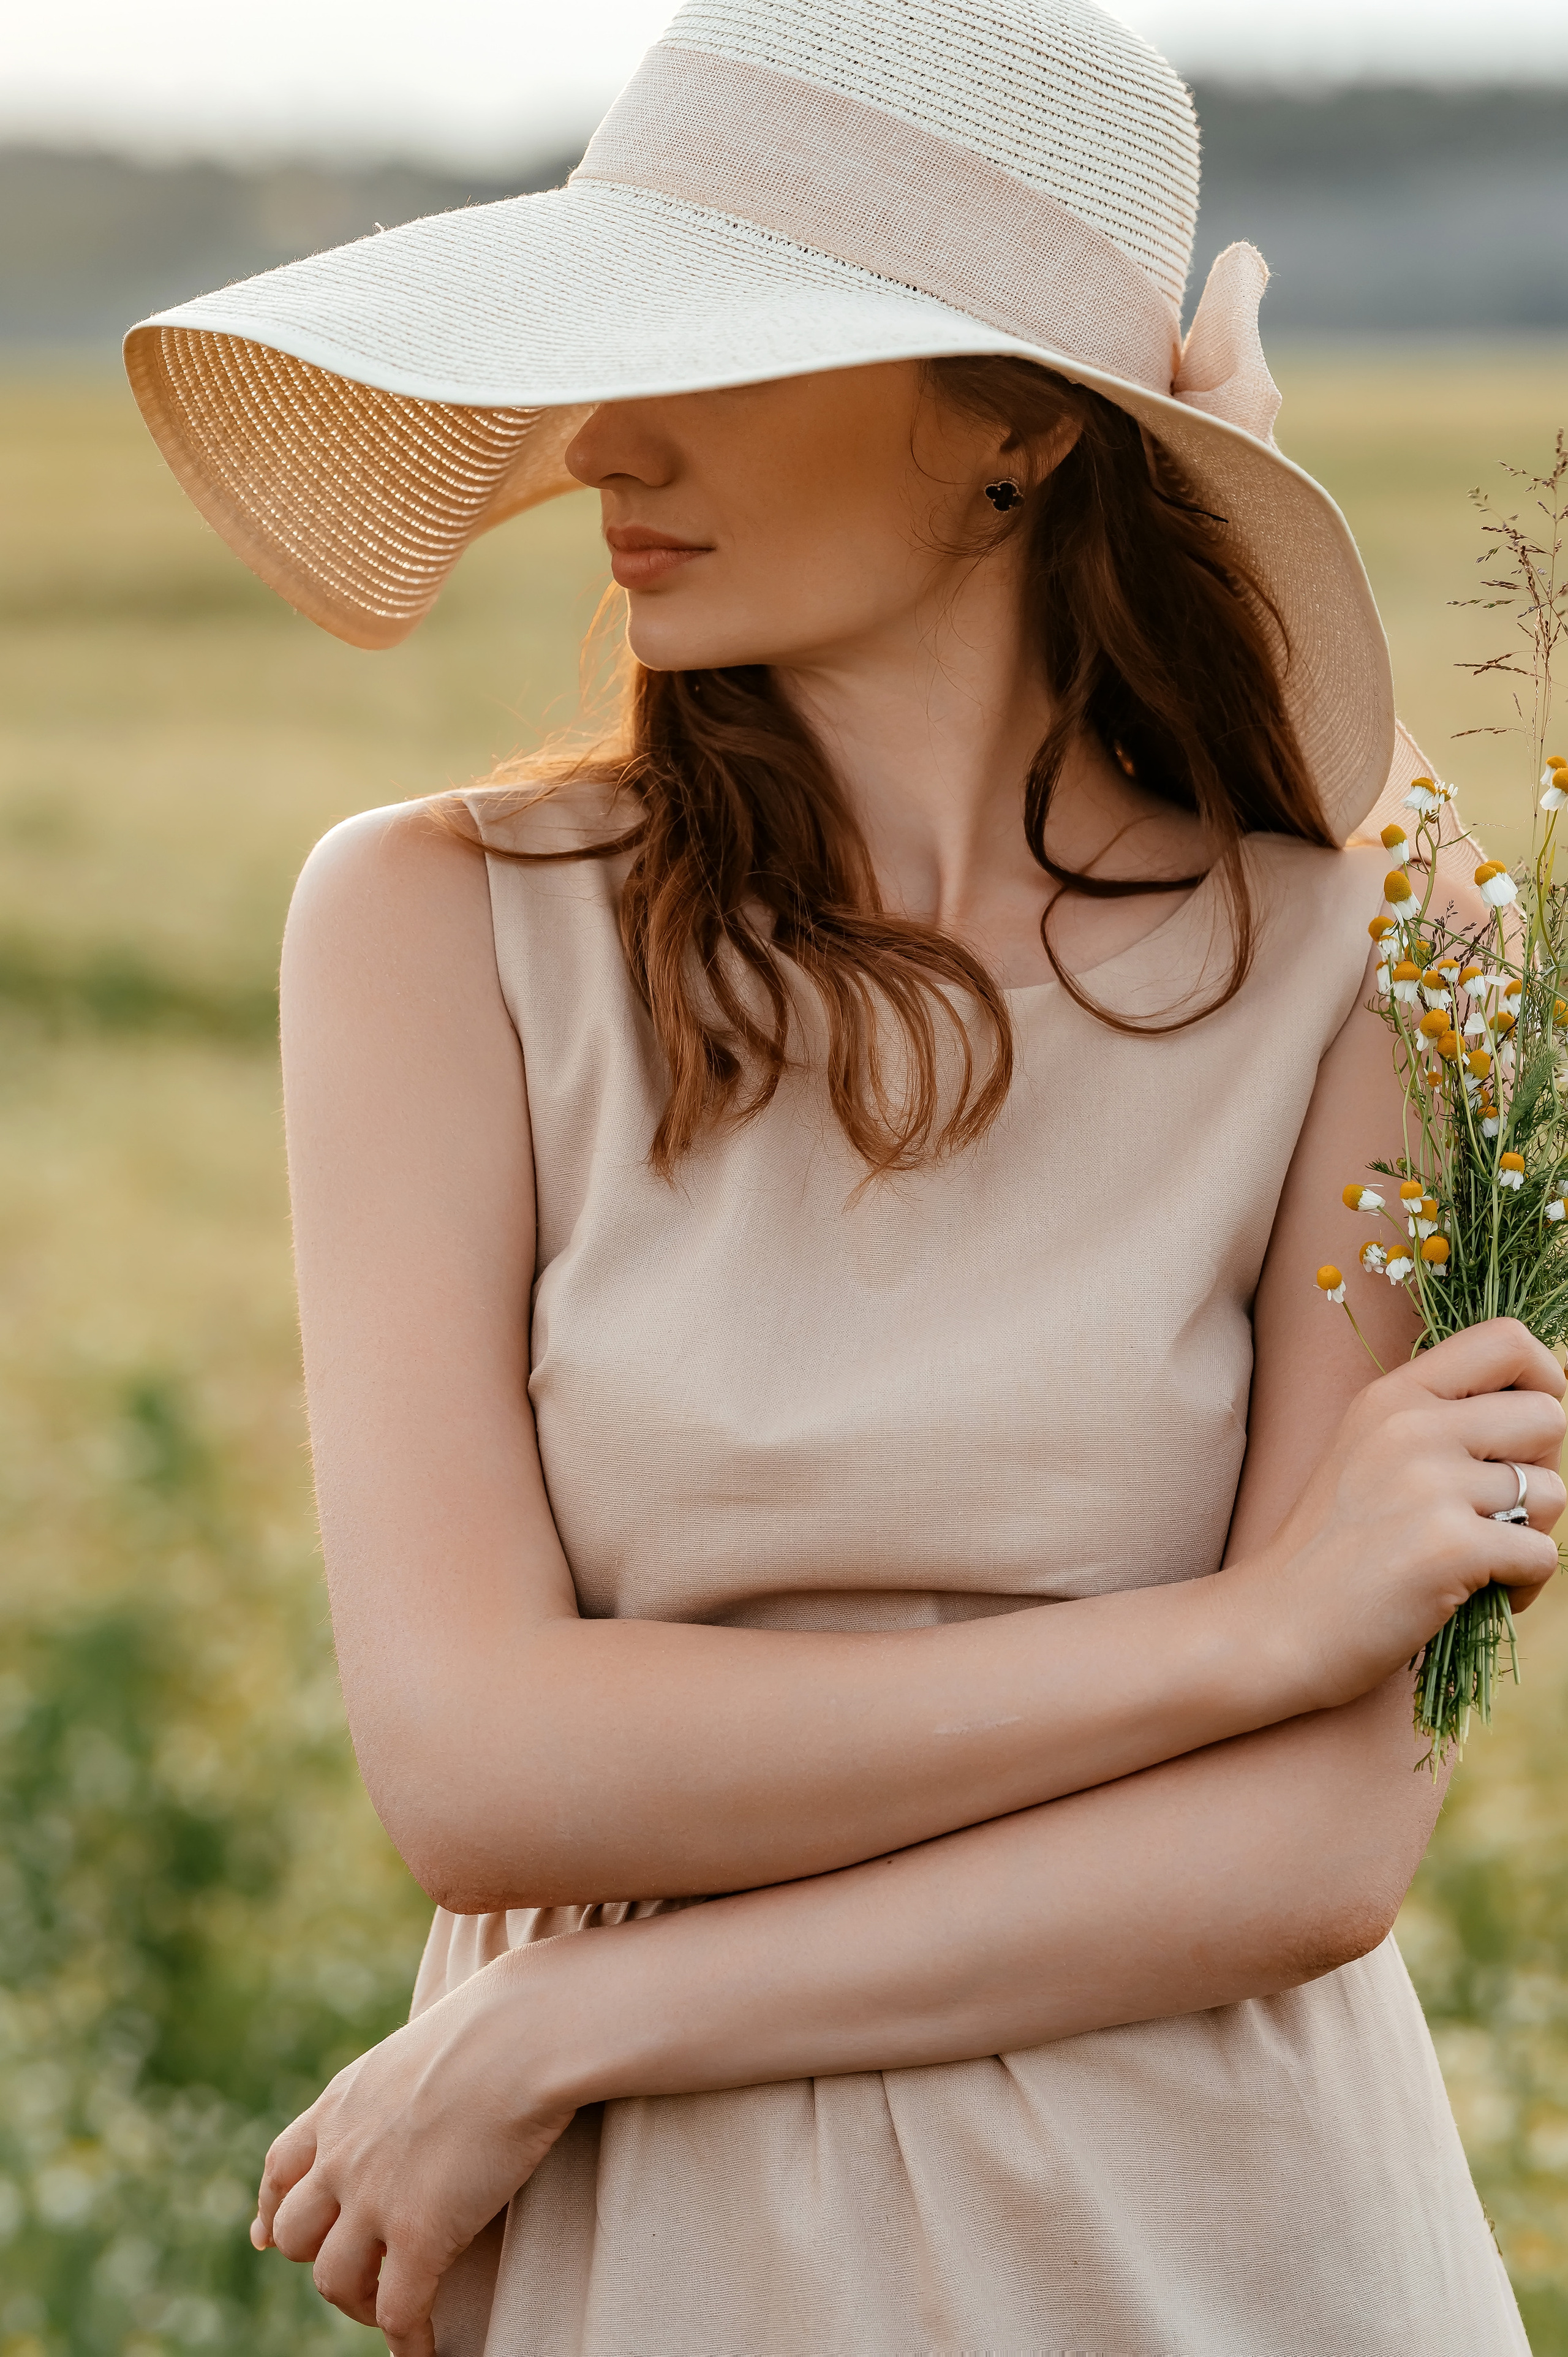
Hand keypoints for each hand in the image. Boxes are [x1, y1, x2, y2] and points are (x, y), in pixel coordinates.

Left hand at [252, 1945, 578, 2355]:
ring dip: (361, 2304)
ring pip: (334, 2282)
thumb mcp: (416, 2050)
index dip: (273, 2212)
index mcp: (340, 2106)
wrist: (523, 2034)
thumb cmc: (496, 2026)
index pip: (281, 2169)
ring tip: (396, 2311)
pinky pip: (399, 2313)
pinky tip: (427, 2353)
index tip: (269, 2238)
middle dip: (322, 2259)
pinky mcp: (418, 2235)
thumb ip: (394, 2089)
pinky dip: (410, 2343)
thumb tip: (416, 2099)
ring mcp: (374, 2199)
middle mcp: (342, 2155)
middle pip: (296, 2236)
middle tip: (363, 2272)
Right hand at [1235, 1318, 1564, 1716]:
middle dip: (1542, 1469)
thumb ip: (1439, 1422)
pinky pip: (1541, 1555)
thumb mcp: (1370, 1454)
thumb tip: (1542, 1410)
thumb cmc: (1331, 1551)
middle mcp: (1411, 1426)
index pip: (1506, 1340)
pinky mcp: (1449, 1546)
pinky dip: (1525, 1585)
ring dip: (1533, 1533)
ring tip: (1485, 1560)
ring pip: (1551, 1491)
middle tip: (1502, 1512)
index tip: (1529, 1429)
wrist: (1274, 1626)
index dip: (1545, 1376)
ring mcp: (1429, 1484)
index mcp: (1392, 1396)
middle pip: (1547, 1417)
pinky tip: (1485, 1595)